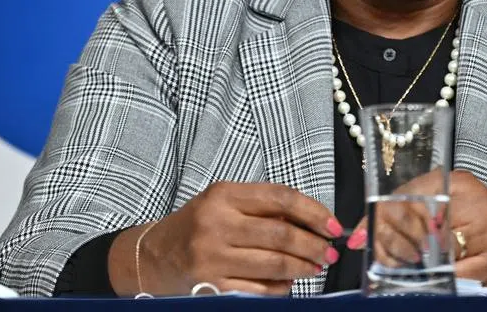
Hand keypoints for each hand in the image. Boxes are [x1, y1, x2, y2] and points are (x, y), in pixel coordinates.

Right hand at [109, 182, 343, 296]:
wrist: (153, 255)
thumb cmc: (196, 226)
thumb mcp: (223, 203)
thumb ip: (262, 207)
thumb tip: (312, 221)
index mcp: (223, 195)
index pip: (281, 198)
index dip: (313, 212)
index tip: (332, 225)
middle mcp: (216, 224)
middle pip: (282, 234)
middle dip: (314, 245)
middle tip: (329, 252)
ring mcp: (212, 257)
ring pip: (274, 264)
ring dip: (303, 268)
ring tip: (315, 267)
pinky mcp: (211, 286)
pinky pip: (259, 291)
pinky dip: (280, 288)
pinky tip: (288, 283)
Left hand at [346, 170, 486, 290]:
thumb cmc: (481, 226)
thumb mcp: (450, 203)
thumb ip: (410, 207)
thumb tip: (361, 231)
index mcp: (462, 183)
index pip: (411, 194)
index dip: (380, 216)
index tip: (359, 234)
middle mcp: (476, 202)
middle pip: (417, 222)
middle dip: (389, 242)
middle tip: (374, 254)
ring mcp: (486, 232)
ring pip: (431, 250)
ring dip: (406, 263)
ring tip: (394, 267)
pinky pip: (449, 274)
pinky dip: (430, 279)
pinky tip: (420, 278)